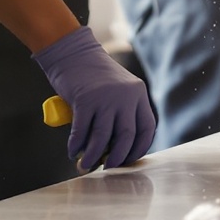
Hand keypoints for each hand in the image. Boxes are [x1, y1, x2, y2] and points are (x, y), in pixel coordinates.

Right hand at [34, 28, 157, 172]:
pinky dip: (76, 145)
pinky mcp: (85, 100)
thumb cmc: (93, 76)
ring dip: (93, 156)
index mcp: (138, 94)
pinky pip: (82, 131)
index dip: (139, 148)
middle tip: (107, 167)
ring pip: (102, 137)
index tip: (128, 160)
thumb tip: (113, 150)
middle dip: (117, 157)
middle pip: (126, 136)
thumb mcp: (117, 90)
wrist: (73, 53)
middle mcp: (126, 96)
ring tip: (85, 165)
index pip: (147, 128)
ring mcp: (106, 98)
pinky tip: (72, 152)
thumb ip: (120, 113)